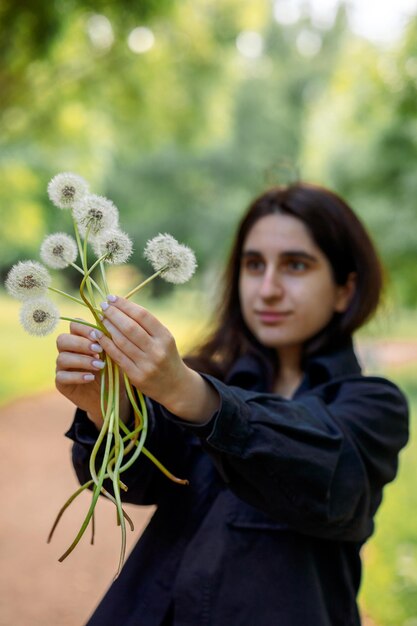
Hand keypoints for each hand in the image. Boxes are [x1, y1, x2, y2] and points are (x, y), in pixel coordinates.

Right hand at [55, 320, 128, 428]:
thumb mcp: (114, 355)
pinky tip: (91, 377)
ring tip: (99, 366)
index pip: (73, 326)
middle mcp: (68, 351)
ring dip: (82, 360)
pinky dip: (77, 376)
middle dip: (80, 343)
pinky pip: (61, 376)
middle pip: (62, 340)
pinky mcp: (61, 383)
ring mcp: (62, 367)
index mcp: (80, 339)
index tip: (98, 335)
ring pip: (62, 358)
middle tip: (99, 350)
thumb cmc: (113, 371)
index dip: (84, 328)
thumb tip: (107, 327)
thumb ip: (108, 342)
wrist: (113, 396)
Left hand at [95, 297, 218, 422]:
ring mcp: (147, 364)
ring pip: (122, 341)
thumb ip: (146, 326)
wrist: (175, 386)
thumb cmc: (165, 356)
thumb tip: (120, 307)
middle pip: (130, 327)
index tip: (112, 298)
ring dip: (108, 327)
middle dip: (114, 314)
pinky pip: (118, 356)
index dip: (125, 305)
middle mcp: (157, 350)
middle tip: (103, 305)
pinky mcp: (137, 376)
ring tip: (101, 318)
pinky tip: (98, 335)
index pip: (143, 315)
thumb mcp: (163, 339)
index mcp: (165, 336)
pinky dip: (106, 344)